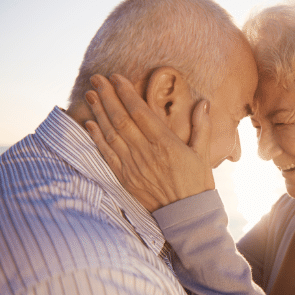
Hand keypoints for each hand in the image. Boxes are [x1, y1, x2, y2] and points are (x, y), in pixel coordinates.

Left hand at [84, 74, 214, 211]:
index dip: (126, 93)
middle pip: (122, 119)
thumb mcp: (204, 154)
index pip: (141, 112)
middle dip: (108, 96)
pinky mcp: (126, 179)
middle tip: (97, 79)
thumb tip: (203, 102)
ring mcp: (134, 166)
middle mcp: (147, 153)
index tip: (117, 77)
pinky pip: (107, 155)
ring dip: (99, 113)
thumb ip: (202, 126)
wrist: (187, 216)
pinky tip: (90, 124)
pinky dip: (97, 138)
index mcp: (166, 144)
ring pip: (111, 134)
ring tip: (90, 94)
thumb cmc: (198, 184)